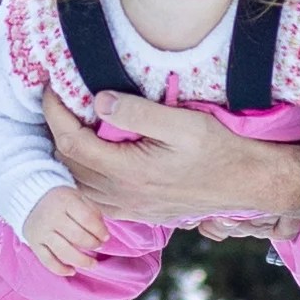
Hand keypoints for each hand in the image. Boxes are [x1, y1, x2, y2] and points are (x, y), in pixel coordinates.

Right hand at [22, 188, 108, 275]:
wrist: (30, 200)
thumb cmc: (61, 201)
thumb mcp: (78, 197)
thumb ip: (92, 212)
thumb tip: (103, 234)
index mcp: (65, 201)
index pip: (87, 219)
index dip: (100, 231)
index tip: (106, 237)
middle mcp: (52, 216)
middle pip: (77, 236)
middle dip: (92, 244)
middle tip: (98, 246)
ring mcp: (42, 231)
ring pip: (64, 251)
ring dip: (81, 261)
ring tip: (92, 264)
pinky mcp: (34, 243)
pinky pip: (48, 261)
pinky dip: (61, 269)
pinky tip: (72, 271)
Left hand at [41, 90, 299, 226]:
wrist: (247, 184)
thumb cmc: (220, 151)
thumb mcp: (184, 124)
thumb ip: (139, 113)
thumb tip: (99, 100)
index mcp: (128, 172)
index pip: (71, 142)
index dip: (55, 113)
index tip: (51, 88)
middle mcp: (122, 195)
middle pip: (67, 164)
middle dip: (55, 130)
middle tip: (58, 100)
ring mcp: (128, 208)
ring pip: (76, 184)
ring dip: (65, 154)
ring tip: (69, 123)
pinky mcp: (136, 212)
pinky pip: (93, 197)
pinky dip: (81, 174)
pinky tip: (90, 154)